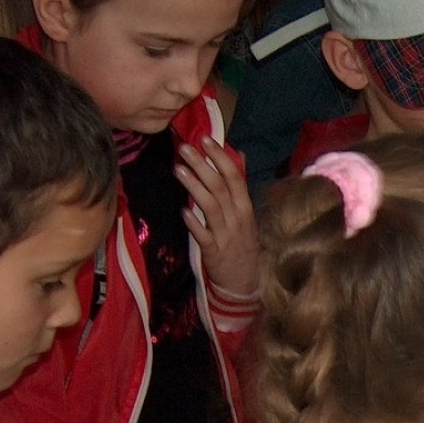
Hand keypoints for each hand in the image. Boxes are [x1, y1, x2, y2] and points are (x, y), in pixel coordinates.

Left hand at [175, 137, 260, 295]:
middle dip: (202, 166)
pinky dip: (195, 223)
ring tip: (178, 169)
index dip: (219, 157)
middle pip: (220, 187)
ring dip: (195, 187)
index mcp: (245, 207)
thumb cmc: (241, 245)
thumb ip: (238, 186)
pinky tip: (184, 211)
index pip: (234, 177)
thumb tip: (238, 155)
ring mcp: (226, 235)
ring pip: (211, 206)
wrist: (245, 283)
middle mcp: (237, 218)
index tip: (205, 139)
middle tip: (184, 148)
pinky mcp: (214, 253)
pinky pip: (204, 236)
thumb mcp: (245, 214)